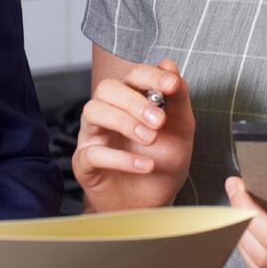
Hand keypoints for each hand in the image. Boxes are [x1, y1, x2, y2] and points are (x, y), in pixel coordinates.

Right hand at [73, 58, 193, 211]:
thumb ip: (177, 98)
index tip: (171, 84)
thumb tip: (168, 63)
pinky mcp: (85, 163)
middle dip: (134, 101)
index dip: (150, 75)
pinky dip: (121, 158)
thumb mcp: (181, 130)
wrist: (152, 204)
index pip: (132, 75)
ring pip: (93, 111)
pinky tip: (145, 165)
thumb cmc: (163, 162)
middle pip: (107, 88)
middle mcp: (107, 112)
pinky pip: (93, 152)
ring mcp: (93, 136)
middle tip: (159, 121)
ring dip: (124, 122)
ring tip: (150, 139)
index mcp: (130, 100)